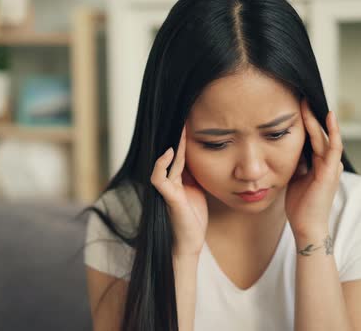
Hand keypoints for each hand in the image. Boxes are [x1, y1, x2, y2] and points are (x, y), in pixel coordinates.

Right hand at [150, 126, 208, 256]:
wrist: (189, 243)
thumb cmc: (193, 219)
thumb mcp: (198, 191)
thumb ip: (196, 176)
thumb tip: (201, 158)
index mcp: (177, 179)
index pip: (179, 154)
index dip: (184, 139)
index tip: (191, 122)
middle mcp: (169, 181)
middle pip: (172, 154)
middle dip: (179, 137)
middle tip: (185, 117)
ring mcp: (167, 189)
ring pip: (166, 161)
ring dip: (174, 145)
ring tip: (180, 128)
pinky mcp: (168, 197)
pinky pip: (159, 178)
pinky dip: (162, 164)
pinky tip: (169, 152)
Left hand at [285, 99, 343, 237]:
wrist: (306, 226)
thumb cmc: (300, 205)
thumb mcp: (294, 177)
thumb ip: (294, 162)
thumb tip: (282, 146)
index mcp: (319, 163)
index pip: (313, 137)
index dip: (306, 122)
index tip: (295, 106)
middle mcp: (328, 162)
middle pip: (319, 133)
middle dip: (310, 115)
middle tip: (300, 97)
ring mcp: (331, 166)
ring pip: (325, 136)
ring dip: (317, 119)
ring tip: (308, 102)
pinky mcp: (330, 172)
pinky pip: (334, 147)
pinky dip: (332, 131)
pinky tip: (328, 117)